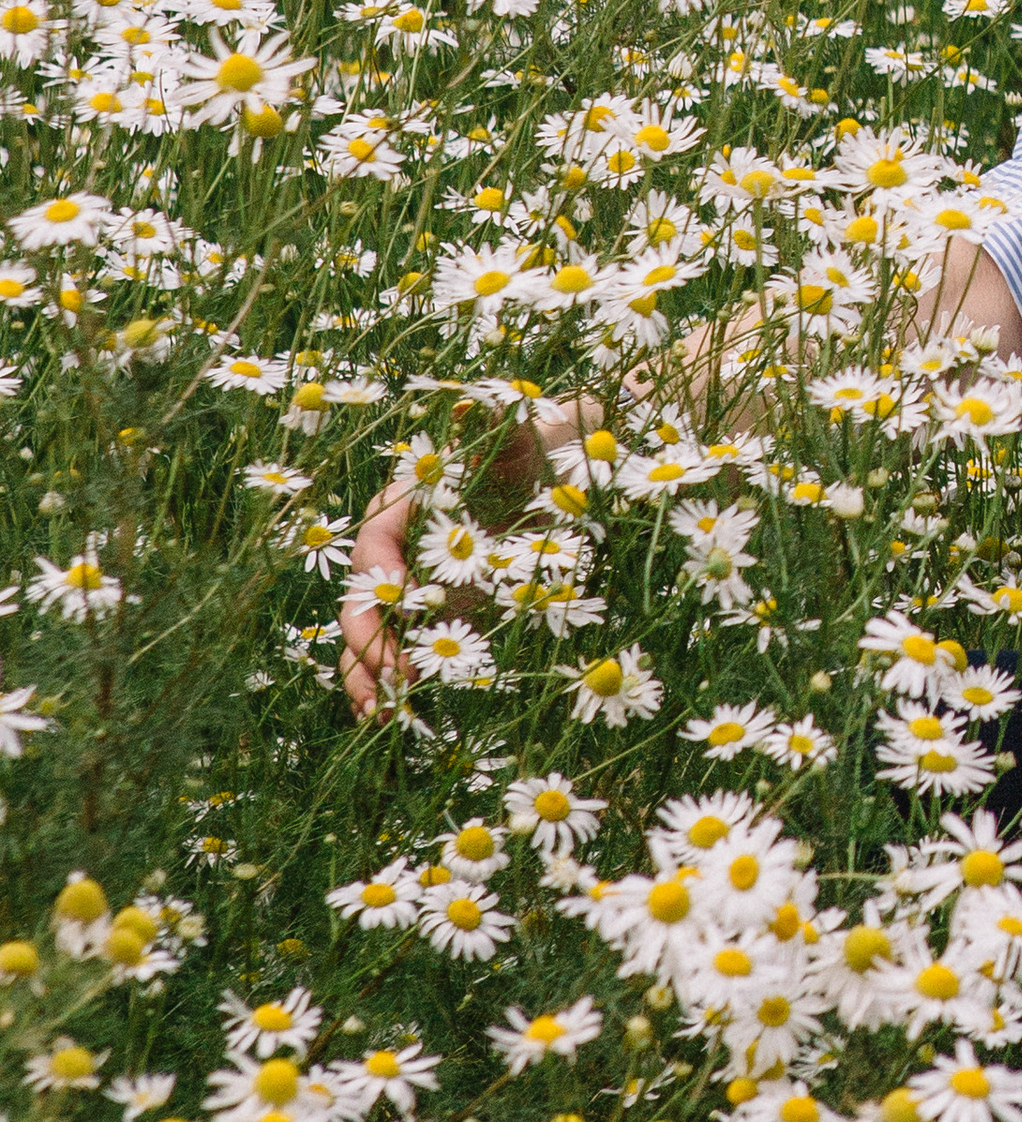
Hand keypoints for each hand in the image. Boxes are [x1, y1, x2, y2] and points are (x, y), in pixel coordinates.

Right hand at [336, 393, 602, 715]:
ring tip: (385, 719)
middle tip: (390, 690)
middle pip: (362, 604)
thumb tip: (472, 402)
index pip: (372, 551)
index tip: (396, 624)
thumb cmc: (534, 451)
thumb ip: (495, 426)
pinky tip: (406, 720)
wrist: (559, 477)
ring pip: (375, 637)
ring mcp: (417, 590)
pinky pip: (409, 655)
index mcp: (404, 506)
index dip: (375, 590)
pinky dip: (402, 686)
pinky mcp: (441, 618)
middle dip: (367, 649)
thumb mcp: (519, 436)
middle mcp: (400, 553)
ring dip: (373, 679)